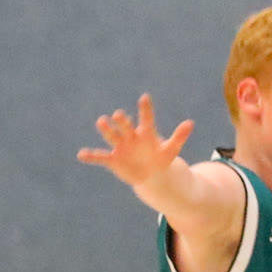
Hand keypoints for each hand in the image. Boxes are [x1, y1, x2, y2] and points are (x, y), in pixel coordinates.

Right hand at [78, 94, 192, 190]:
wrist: (151, 174)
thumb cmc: (161, 158)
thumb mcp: (171, 150)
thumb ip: (179, 137)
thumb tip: (191, 123)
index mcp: (145, 133)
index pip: (146, 119)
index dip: (146, 109)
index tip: (145, 97)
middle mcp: (130, 137)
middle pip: (125, 126)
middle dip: (122, 121)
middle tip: (119, 115)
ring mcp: (121, 147)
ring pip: (112, 136)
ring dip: (106, 130)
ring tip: (101, 122)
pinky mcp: (113, 160)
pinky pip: (100, 157)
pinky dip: (91, 156)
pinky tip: (81, 155)